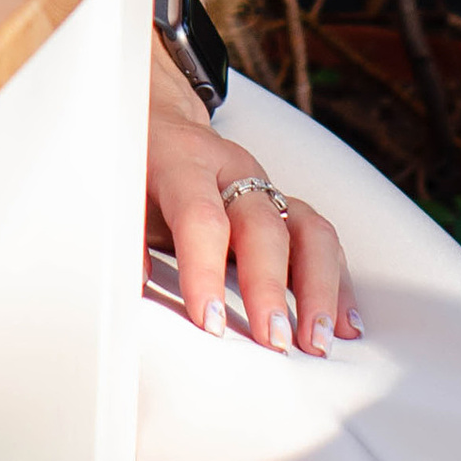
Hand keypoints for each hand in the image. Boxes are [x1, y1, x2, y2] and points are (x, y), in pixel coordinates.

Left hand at [147, 49, 360, 357]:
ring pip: (308, 230)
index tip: (210, 322)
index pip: (200, 216)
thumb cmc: (135, 165)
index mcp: (183, 162)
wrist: (162, 118)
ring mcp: (266, 187)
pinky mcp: (286, 206)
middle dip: (270, 288)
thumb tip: (130, 287)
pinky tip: (345, 324)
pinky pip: (322, 241)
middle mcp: (233, 171)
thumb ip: (122, 235)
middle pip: (263, 226)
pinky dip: (337, 284)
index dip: (205, 270)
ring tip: (318, 342)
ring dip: (319, 289)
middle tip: (274, 342)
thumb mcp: (116, 189)